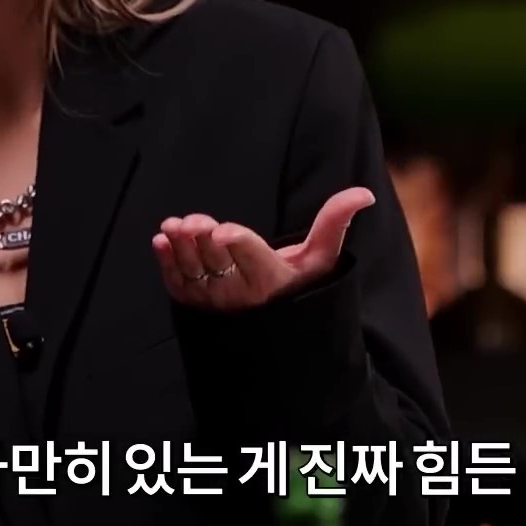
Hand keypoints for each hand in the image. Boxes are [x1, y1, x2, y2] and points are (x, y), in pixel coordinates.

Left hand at [152, 187, 374, 309]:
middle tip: (194, 223)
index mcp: (270, 279)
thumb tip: (364, 192)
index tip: (223, 230)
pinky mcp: (193, 304)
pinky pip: (176, 284)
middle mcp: (238, 294)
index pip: (252, 257)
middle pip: (217, 260)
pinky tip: (161, 240)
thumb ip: (334, 223)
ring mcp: (213, 301)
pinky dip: (166, 263)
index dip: (237, 243)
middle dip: (203, 239)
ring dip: (180, 248)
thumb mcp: (320, 259)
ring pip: (192, 271)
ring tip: (173, 227)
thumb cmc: (299, 288)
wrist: (272, 332)